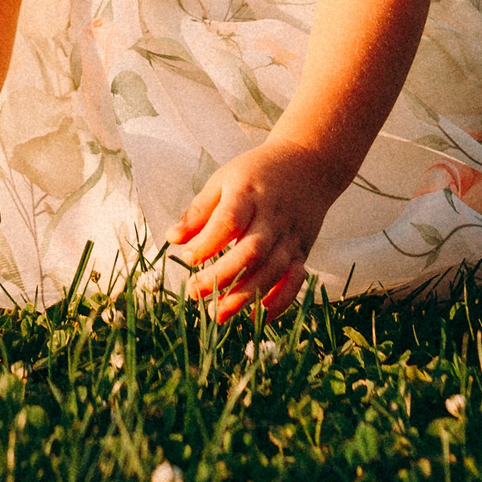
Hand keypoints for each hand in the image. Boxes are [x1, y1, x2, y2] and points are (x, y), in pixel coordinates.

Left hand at [167, 141, 340, 321]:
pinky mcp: (304, 250)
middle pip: (252, 251)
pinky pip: (296, 280)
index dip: (208, 243)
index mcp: (249, 193)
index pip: (229, 221)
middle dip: (222, 276)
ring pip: (272, 270)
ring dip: (246, 295)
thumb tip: (172, 238)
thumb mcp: (224, 179)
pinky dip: (280, 301)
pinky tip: (258, 317)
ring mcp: (291, 235)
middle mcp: (273, 217)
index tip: (187, 258)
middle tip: (194, 293)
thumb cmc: (258, 173)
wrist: (309, 164)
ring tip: (218, 314)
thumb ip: (200, 210)